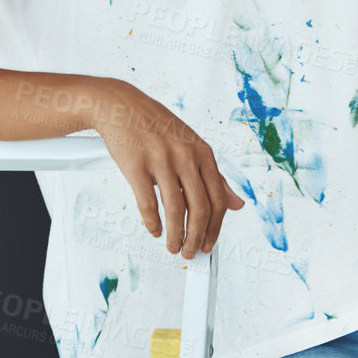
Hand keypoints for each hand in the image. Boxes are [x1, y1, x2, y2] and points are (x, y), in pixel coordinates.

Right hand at [96, 81, 245, 258]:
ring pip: (175, 210)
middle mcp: (185, 157)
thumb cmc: (155, 125)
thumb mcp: (192, 144)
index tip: (210, 243)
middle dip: (197, 238)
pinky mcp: (136, 166)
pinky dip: (153, 223)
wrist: (120, 106)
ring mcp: (161, 161)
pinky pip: (148, 204)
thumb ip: (214, 175)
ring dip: (175, 235)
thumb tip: (237, 203)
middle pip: (200, 209)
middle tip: (190, 252)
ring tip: (173, 246)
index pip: (218, 200)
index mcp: (202, 152)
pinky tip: (155, 229)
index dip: (215, 228)